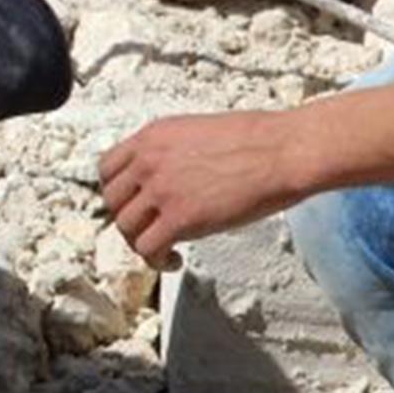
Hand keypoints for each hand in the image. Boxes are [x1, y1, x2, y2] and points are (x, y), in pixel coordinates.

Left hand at [99, 110, 305, 269]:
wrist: (285, 150)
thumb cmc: (258, 140)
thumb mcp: (197, 131)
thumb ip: (170, 152)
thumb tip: (164, 175)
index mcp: (152, 137)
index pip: (107, 168)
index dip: (117, 191)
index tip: (129, 203)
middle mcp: (149, 161)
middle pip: (113, 201)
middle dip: (129, 218)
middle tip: (148, 228)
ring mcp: (162, 189)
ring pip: (125, 227)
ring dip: (141, 242)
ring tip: (162, 248)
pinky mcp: (180, 217)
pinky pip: (148, 248)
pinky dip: (156, 260)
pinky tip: (173, 260)